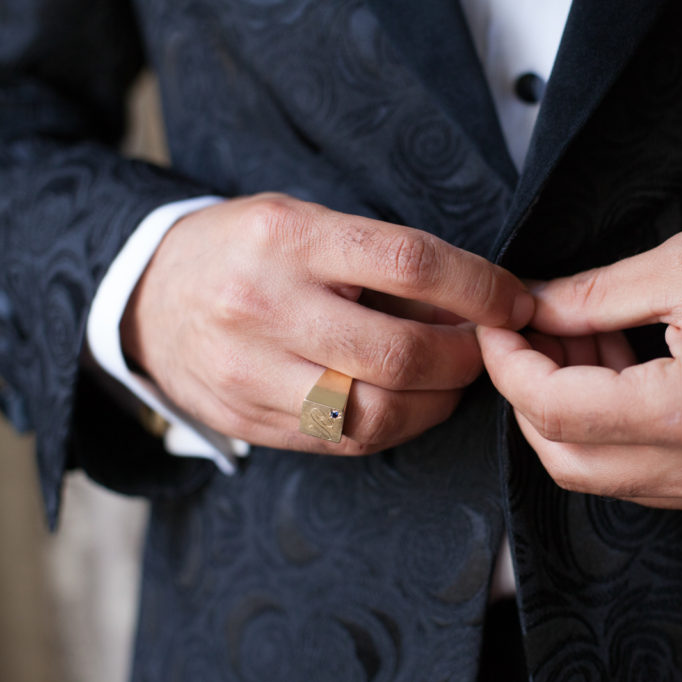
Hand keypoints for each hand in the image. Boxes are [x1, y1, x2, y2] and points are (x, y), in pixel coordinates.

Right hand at [122, 193, 532, 454]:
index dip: (478, 288)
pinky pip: (342, 441)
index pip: (408, 263)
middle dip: (465, 358)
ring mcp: (249, 372)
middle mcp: (264, 306)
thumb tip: (472, 303)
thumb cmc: (246, 250)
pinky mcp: (247, 420)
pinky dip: (393, 427)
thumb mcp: (306, 221)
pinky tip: (409, 405)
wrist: (149, 296)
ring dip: (436, 402)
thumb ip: (381, 259)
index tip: (513, 302)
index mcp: (287, 239)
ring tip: (452, 381)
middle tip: (486, 349)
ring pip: (373, 412)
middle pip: (398, 353)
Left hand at [478, 215, 681, 520]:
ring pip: (603, 476)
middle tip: (534, 336)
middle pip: (568, 461)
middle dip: (531, 397)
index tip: (496, 327)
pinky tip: (623, 375)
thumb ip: (592, 296)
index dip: (510, 367)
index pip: (558, 411)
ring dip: (573, 415)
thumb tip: (531, 308)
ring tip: (585, 344)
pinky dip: (616, 433)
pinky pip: (647, 478)